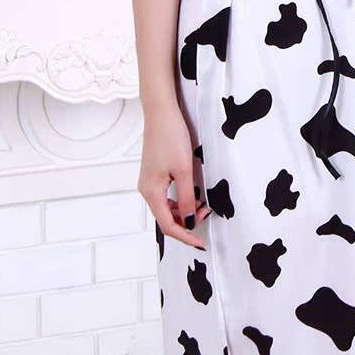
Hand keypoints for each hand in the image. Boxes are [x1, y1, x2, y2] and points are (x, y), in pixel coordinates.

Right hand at [139, 103, 209, 249]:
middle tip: (207, 214)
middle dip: (186, 222)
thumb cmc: (171, 137)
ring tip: (202, 204)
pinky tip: (192, 194)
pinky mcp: (154, 174)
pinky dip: (180, 199)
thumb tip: (187, 221)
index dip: (185, 236)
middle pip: (166, 218)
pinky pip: (167, 195)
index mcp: (151, 192)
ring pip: (167, 207)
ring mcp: (149, 181)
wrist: (161, 112)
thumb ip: (186, 199)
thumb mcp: (184, 170)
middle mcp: (147, 189)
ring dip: (184, 210)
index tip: (201, 242)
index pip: (168, 225)